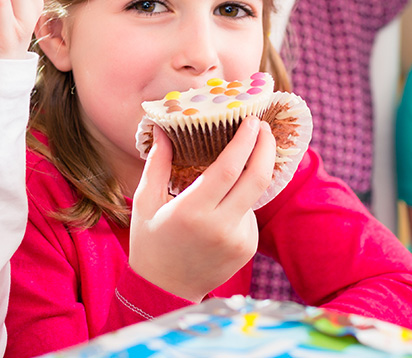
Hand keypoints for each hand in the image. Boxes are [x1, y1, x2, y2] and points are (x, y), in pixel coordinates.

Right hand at [129, 117, 275, 301]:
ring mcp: (238, 240)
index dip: (245, 142)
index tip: (250, 120)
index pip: (230, 169)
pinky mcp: (248, 248)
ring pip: (253, 195)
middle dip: (266, 147)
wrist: (165, 291)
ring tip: (230, 169)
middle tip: (262, 126)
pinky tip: (221, 208)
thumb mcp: (145, 201)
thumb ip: (157, 164)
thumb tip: (163, 129)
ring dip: (248, 176)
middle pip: (257, 178)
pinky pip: (250, 213)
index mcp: (192, 211)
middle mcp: (220, 226)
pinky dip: (241, 201)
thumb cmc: (150, 243)